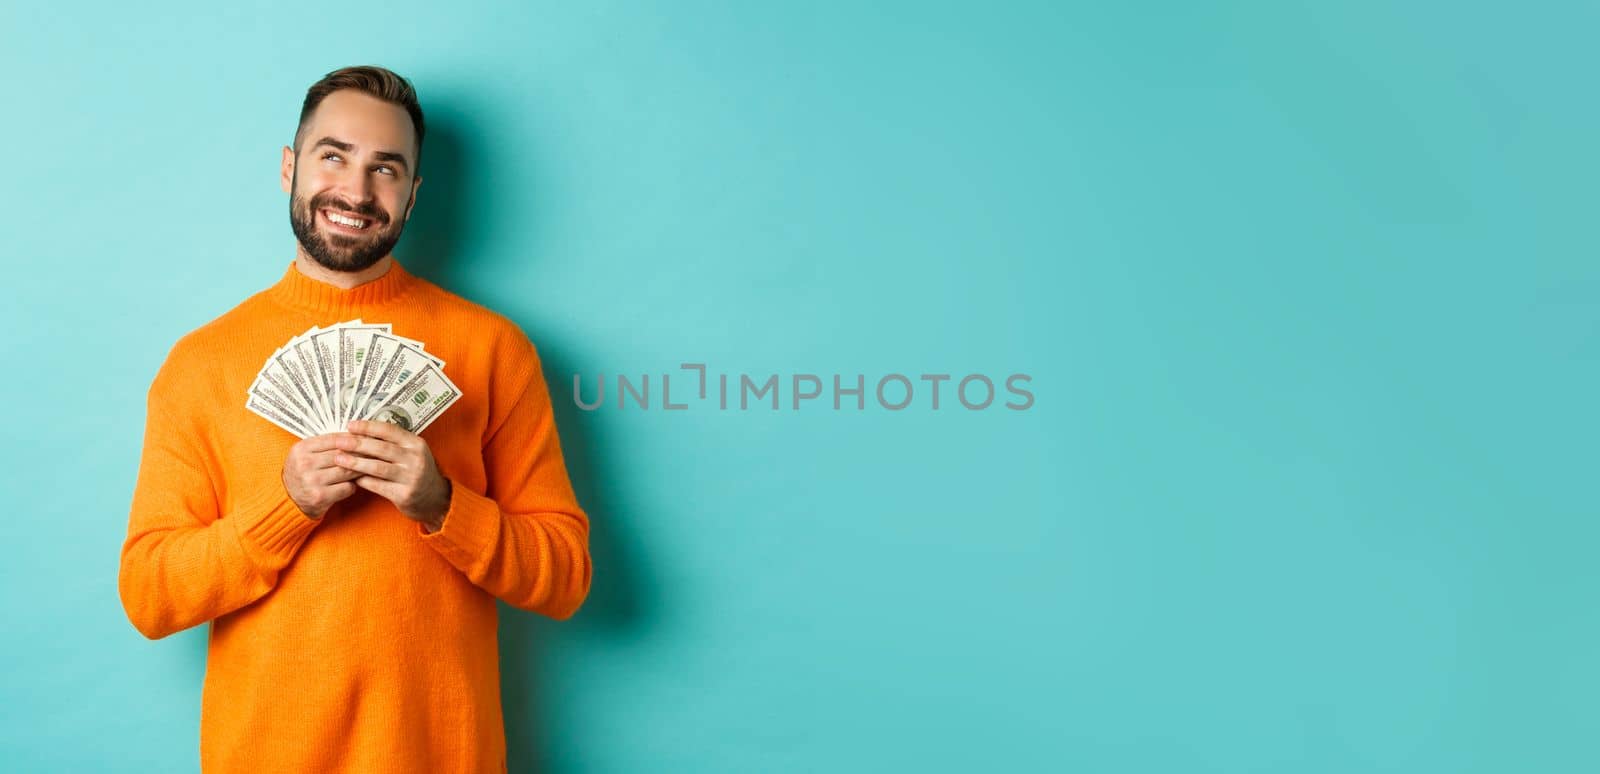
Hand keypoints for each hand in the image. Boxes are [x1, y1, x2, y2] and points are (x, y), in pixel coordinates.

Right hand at [282, 433, 363, 518]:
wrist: (288, 498)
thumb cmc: (302, 472)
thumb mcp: (305, 453)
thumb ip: (325, 444)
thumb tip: (355, 434)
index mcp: (302, 449)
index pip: (335, 439)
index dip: (353, 439)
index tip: (366, 439)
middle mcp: (305, 464)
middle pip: (343, 454)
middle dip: (361, 454)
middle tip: (374, 453)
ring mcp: (312, 481)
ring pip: (347, 470)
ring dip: (360, 469)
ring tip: (368, 467)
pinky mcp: (320, 496)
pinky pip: (347, 487)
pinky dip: (353, 485)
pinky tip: (353, 483)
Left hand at [335, 419, 451, 531]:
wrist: (434, 498)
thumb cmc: (416, 471)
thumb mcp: (412, 452)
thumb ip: (393, 442)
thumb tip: (362, 432)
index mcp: (416, 444)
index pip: (389, 431)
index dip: (368, 427)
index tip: (350, 425)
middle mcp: (415, 459)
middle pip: (381, 448)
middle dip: (357, 444)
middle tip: (339, 441)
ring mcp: (411, 477)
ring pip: (377, 467)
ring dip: (355, 463)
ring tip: (339, 459)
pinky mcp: (404, 494)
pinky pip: (377, 485)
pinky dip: (362, 480)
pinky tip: (350, 477)